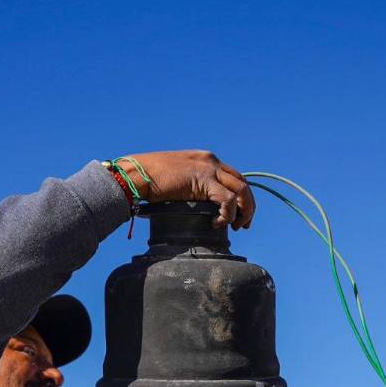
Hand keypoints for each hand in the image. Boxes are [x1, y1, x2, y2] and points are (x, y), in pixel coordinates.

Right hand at [116, 150, 254, 230]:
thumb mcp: (178, 180)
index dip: (242, 197)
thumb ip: (193, 188)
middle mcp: (212, 161)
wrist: (137, 174)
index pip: (234, 177)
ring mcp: (209, 169)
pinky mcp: (204, 181)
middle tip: (243, 225)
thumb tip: (199, 207)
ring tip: (235, 226)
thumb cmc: (150, 180)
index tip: (239, 215)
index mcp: (206, 160)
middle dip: (248, 206)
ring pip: (242, 190)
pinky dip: (227, 215)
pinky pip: (228, 200)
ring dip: (243, 211)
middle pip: (243, 183)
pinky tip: (216, 224)